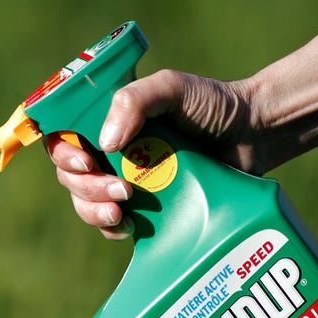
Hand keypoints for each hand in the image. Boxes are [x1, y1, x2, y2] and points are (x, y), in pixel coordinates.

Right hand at [46, 69, 266, 238]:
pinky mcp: (144, 210)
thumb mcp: (171, 88)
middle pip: (70, 175)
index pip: (63, 137)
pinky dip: (111, 229)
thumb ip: (134, 101)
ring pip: (85, 202)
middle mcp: (110, 152)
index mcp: (107, 121)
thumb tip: (105, 143)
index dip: (62, 153)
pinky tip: (128, 227)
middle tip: (120, 189)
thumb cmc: (212, 104)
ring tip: (121, 211)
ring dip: (93, 209)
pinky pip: (111, 226)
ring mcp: (125, 182)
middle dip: (85, 186)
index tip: (84, 162)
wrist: (254, 135)